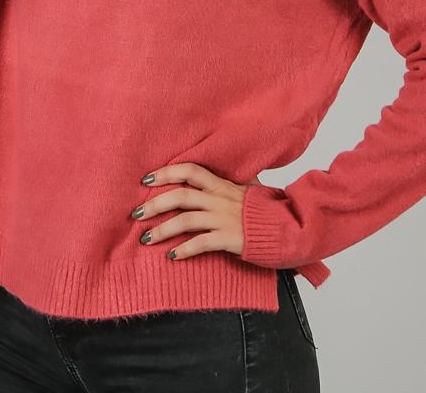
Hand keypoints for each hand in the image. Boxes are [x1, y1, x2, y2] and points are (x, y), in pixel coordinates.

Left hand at [131, 162, 262, 260]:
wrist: (289, 227)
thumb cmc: (268, 209)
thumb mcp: (250, 189)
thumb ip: (233, 183)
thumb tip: (226, 174)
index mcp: (223, 184)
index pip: (190, 170)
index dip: (167, 172)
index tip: (147, 179)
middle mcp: (220, 199)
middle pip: (181, 195)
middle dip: (155, 203)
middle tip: (136, 213)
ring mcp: (224, 218)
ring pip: (185, 220)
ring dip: (162, 230)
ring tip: (146, 238)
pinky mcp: (229, 239)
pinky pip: (201, 243)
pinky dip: (184, 249)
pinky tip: (172, 256)